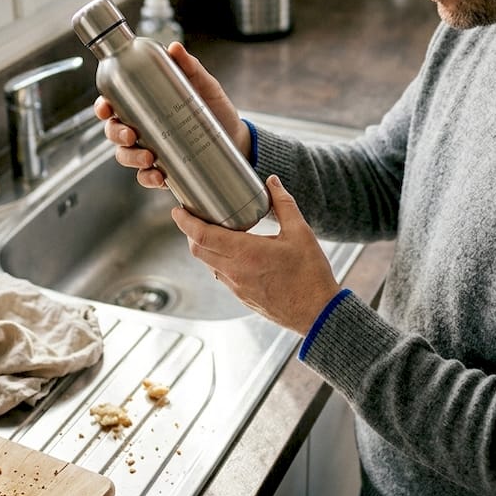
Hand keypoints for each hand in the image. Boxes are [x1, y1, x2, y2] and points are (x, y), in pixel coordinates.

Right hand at [92, 42, 249, 188]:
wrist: (237, 138)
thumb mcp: (204, 85)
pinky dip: (148, 178)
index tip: (105, 108)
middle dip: (116, 133)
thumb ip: (189, 67)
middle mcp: (142, 128)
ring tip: (149, 157)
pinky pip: (146, 177)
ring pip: (125, 155)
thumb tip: (175, 48)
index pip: (114, 104)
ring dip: (131, 157)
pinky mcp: (164, 169)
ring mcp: (151, 149)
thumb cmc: (214, 108)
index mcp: (145, 105)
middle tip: (131, 134)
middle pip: (114, 131)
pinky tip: (159, 176)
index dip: (103, 107)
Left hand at [171, 175, 340, 334]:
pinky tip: (231, 252)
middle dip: (190, 232)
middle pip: (198, 250)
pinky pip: (221, 275)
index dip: (185, 222)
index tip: (177, 210)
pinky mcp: (242, 297)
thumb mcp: (300, 233)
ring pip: (208, 264)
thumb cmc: (310, 274)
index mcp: (246, 253)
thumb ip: (283, 204)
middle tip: (192, 216)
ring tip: (212, 231)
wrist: (317, 313)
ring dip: (204, 247)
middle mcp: (235, 271)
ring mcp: (237, 287)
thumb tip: (272, 182)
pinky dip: (218, 260)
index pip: (202, 236)